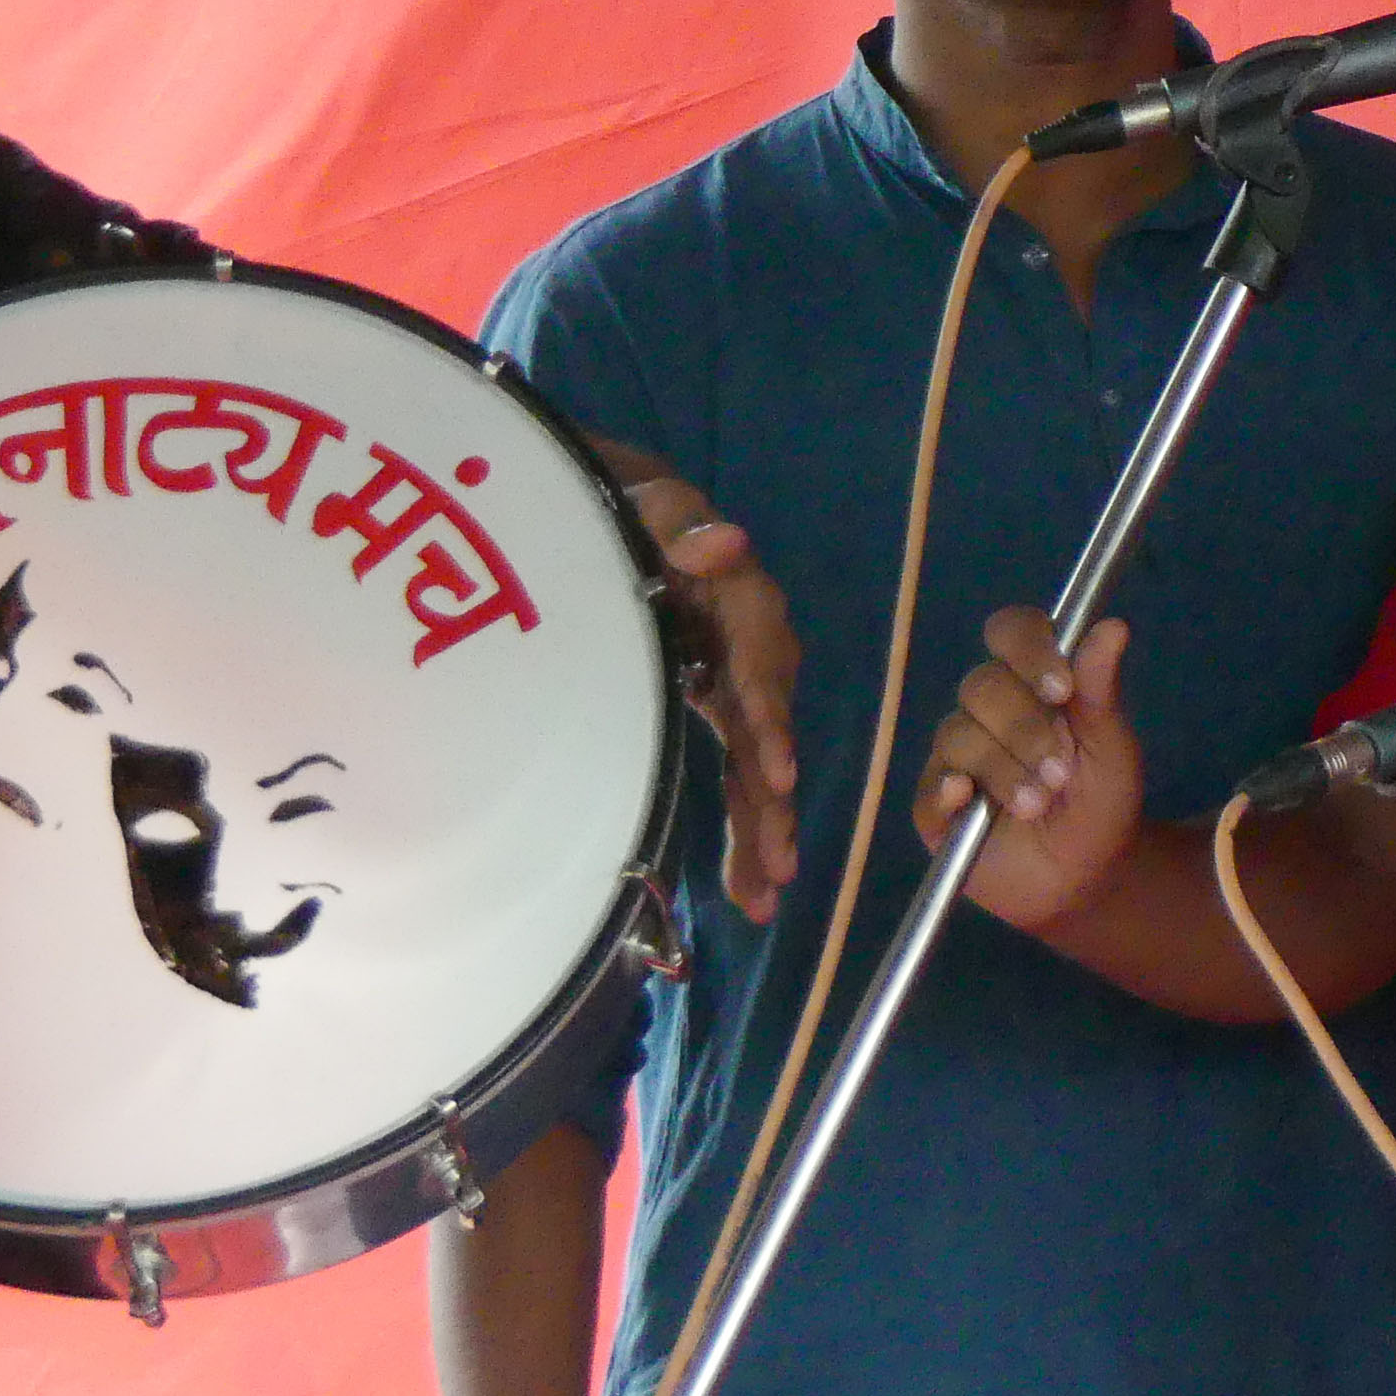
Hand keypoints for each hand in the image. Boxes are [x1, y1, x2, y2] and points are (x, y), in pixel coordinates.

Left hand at [609, 462, 801, 925]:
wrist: (616, 513)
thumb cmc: (628, 506)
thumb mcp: (646, 502)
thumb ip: (679, 521)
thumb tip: (726, 544)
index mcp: (738, 597)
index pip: (762, 658)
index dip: (770, 715)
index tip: (778, 771)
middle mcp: (750, 644)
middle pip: (770, 725)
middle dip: (774, 797)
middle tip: (779, 863)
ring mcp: (736, 679)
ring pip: (759, 759)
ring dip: (764, 826)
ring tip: (764, 893)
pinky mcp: (718, 703)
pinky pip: (740, 766)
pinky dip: (746, 822)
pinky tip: (747, 886)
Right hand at [915, 608, 1146, 935]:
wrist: (1084, 876)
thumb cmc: (1099, 802)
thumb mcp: (1111, 751)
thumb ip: (1101, 691)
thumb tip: (1113, 627)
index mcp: (1031, 682)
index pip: (1013, 632)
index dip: (1030, 650)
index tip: (1062, 688)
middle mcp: (988, 710)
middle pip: (982, 685)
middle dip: (1024, 727)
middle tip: (1059, 773)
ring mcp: (956, 756)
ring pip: (958, 735)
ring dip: (1002, 768)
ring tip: (1038, 805)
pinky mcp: (935, 806)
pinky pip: (928, 788)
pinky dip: (946, 789)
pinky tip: (969, 800)